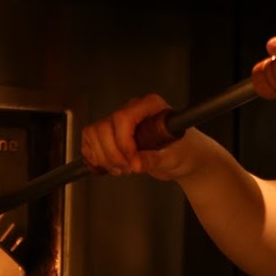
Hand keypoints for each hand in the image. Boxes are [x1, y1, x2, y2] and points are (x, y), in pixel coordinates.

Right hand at [81, 93, 208, 180]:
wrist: (184, 156)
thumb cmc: (185, 149)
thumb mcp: (174, 157)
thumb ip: (154, 159)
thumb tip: (135, 163)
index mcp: (150, 106)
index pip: (124, 117)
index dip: (123, 141)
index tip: (132, 159)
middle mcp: (132, 110)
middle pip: (104, 127)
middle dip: (113, 153)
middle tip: (128, 168)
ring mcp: (120, 122)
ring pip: (94, 134)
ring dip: (104, 157)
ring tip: (122, 169)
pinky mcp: (111, 134)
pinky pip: (90, 141)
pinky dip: (95, 156)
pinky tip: (110, 166)